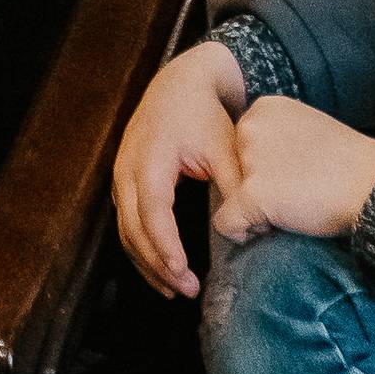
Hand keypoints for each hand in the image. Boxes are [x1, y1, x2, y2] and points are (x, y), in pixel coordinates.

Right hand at [111, 38, 249, 297]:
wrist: (181, 82)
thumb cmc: (205, 114)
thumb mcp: (225, 146)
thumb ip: (236, 186)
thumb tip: (253, 229)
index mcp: (151, 158)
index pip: (152, 212)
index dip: (165, 246)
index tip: (183, 273)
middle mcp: (127, 169)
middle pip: (133, 228)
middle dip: (158, 265)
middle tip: (188, 290)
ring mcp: (121, 175)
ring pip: (125, 231)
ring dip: (147, 263)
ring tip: (175, 290)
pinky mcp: (124, 181)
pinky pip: (125, 223)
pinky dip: (141, 249)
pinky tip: (162, 269)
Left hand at [212, 95, 374, 247]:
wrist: (374, 185)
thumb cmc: (349, 163)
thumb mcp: (307, 130)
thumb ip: (278, 139)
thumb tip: (256, 165)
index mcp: (265, 108)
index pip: (240, 145)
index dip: (260, 168)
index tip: (290, 178)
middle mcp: (251, 126)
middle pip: (229, 168)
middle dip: (252, 188)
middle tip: (288, 198)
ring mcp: (250, 160)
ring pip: (227, 195)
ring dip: (250, 210)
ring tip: (286, 212)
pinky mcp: (252, 194)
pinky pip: (225, 223)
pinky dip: (240, 233)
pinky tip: (268, 231)